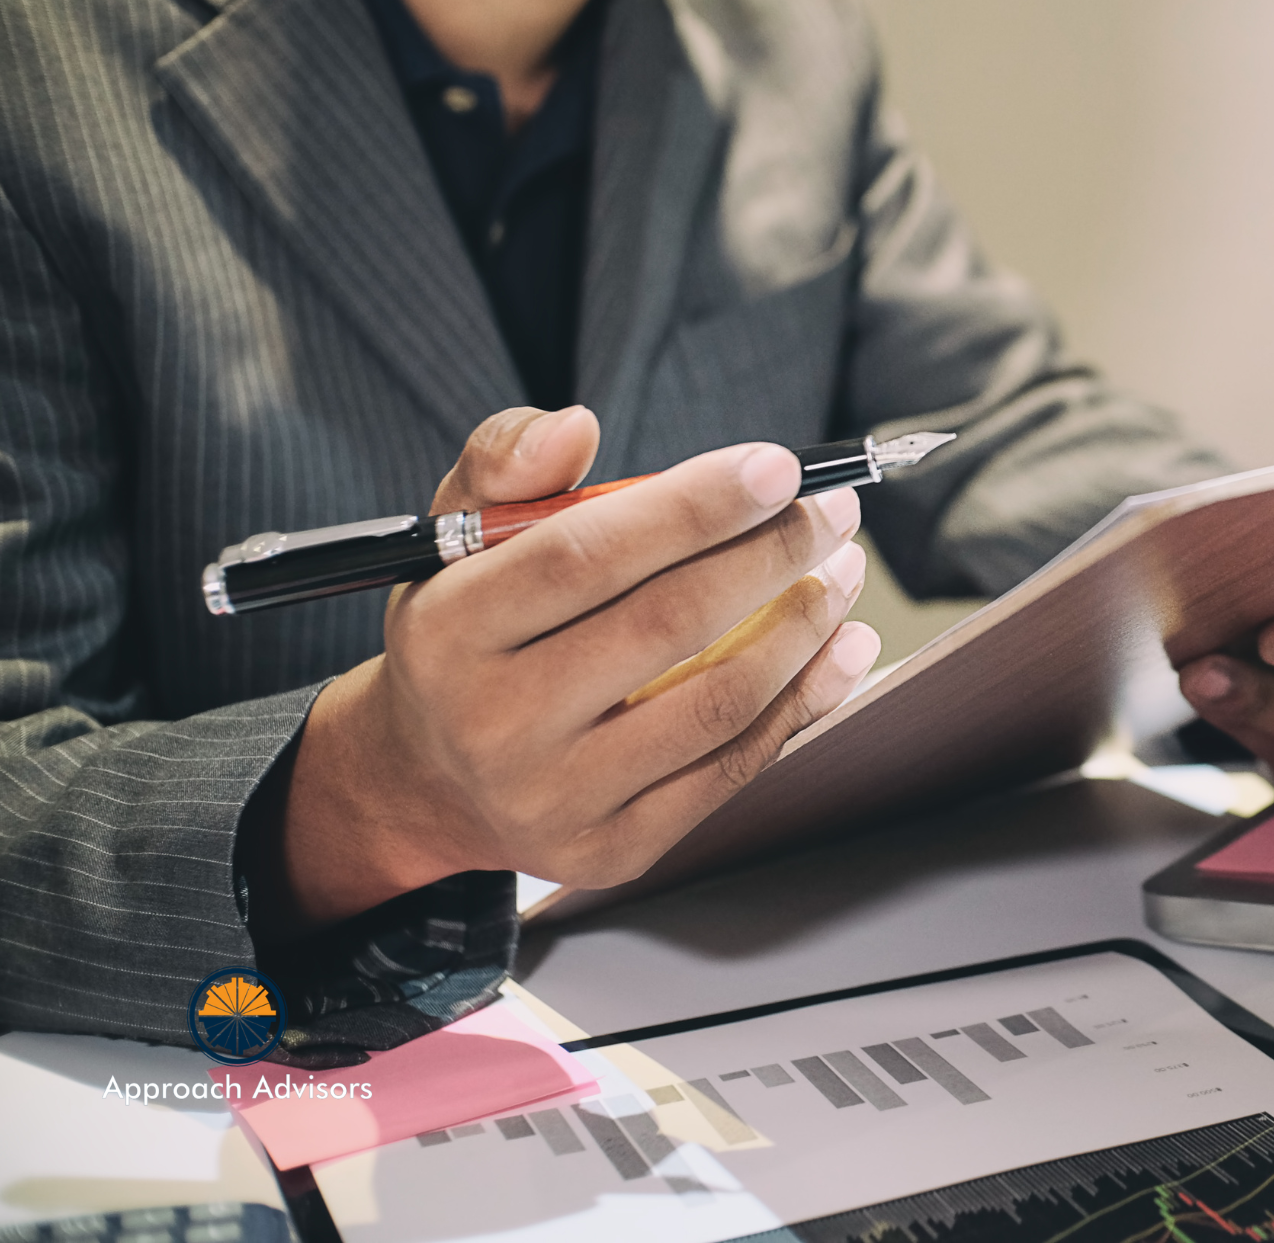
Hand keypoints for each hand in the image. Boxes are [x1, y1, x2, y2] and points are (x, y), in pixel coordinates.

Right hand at [275, 406, 880, 927]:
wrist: (430, 781)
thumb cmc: (465, 636)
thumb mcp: (453, 537)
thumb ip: (506, 463)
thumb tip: (576, 425)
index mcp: (450, 630)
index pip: (584, 555)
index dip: (693, 506)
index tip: (777, 466)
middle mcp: (496, 722)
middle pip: (667, 625)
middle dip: (772, 556)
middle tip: (831, 511)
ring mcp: (558, 796)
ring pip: (717, 703)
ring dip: (805, 629)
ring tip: (843, 572)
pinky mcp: (615, 847)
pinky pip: (733, 768)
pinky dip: (803, 702)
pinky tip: (841, 649)